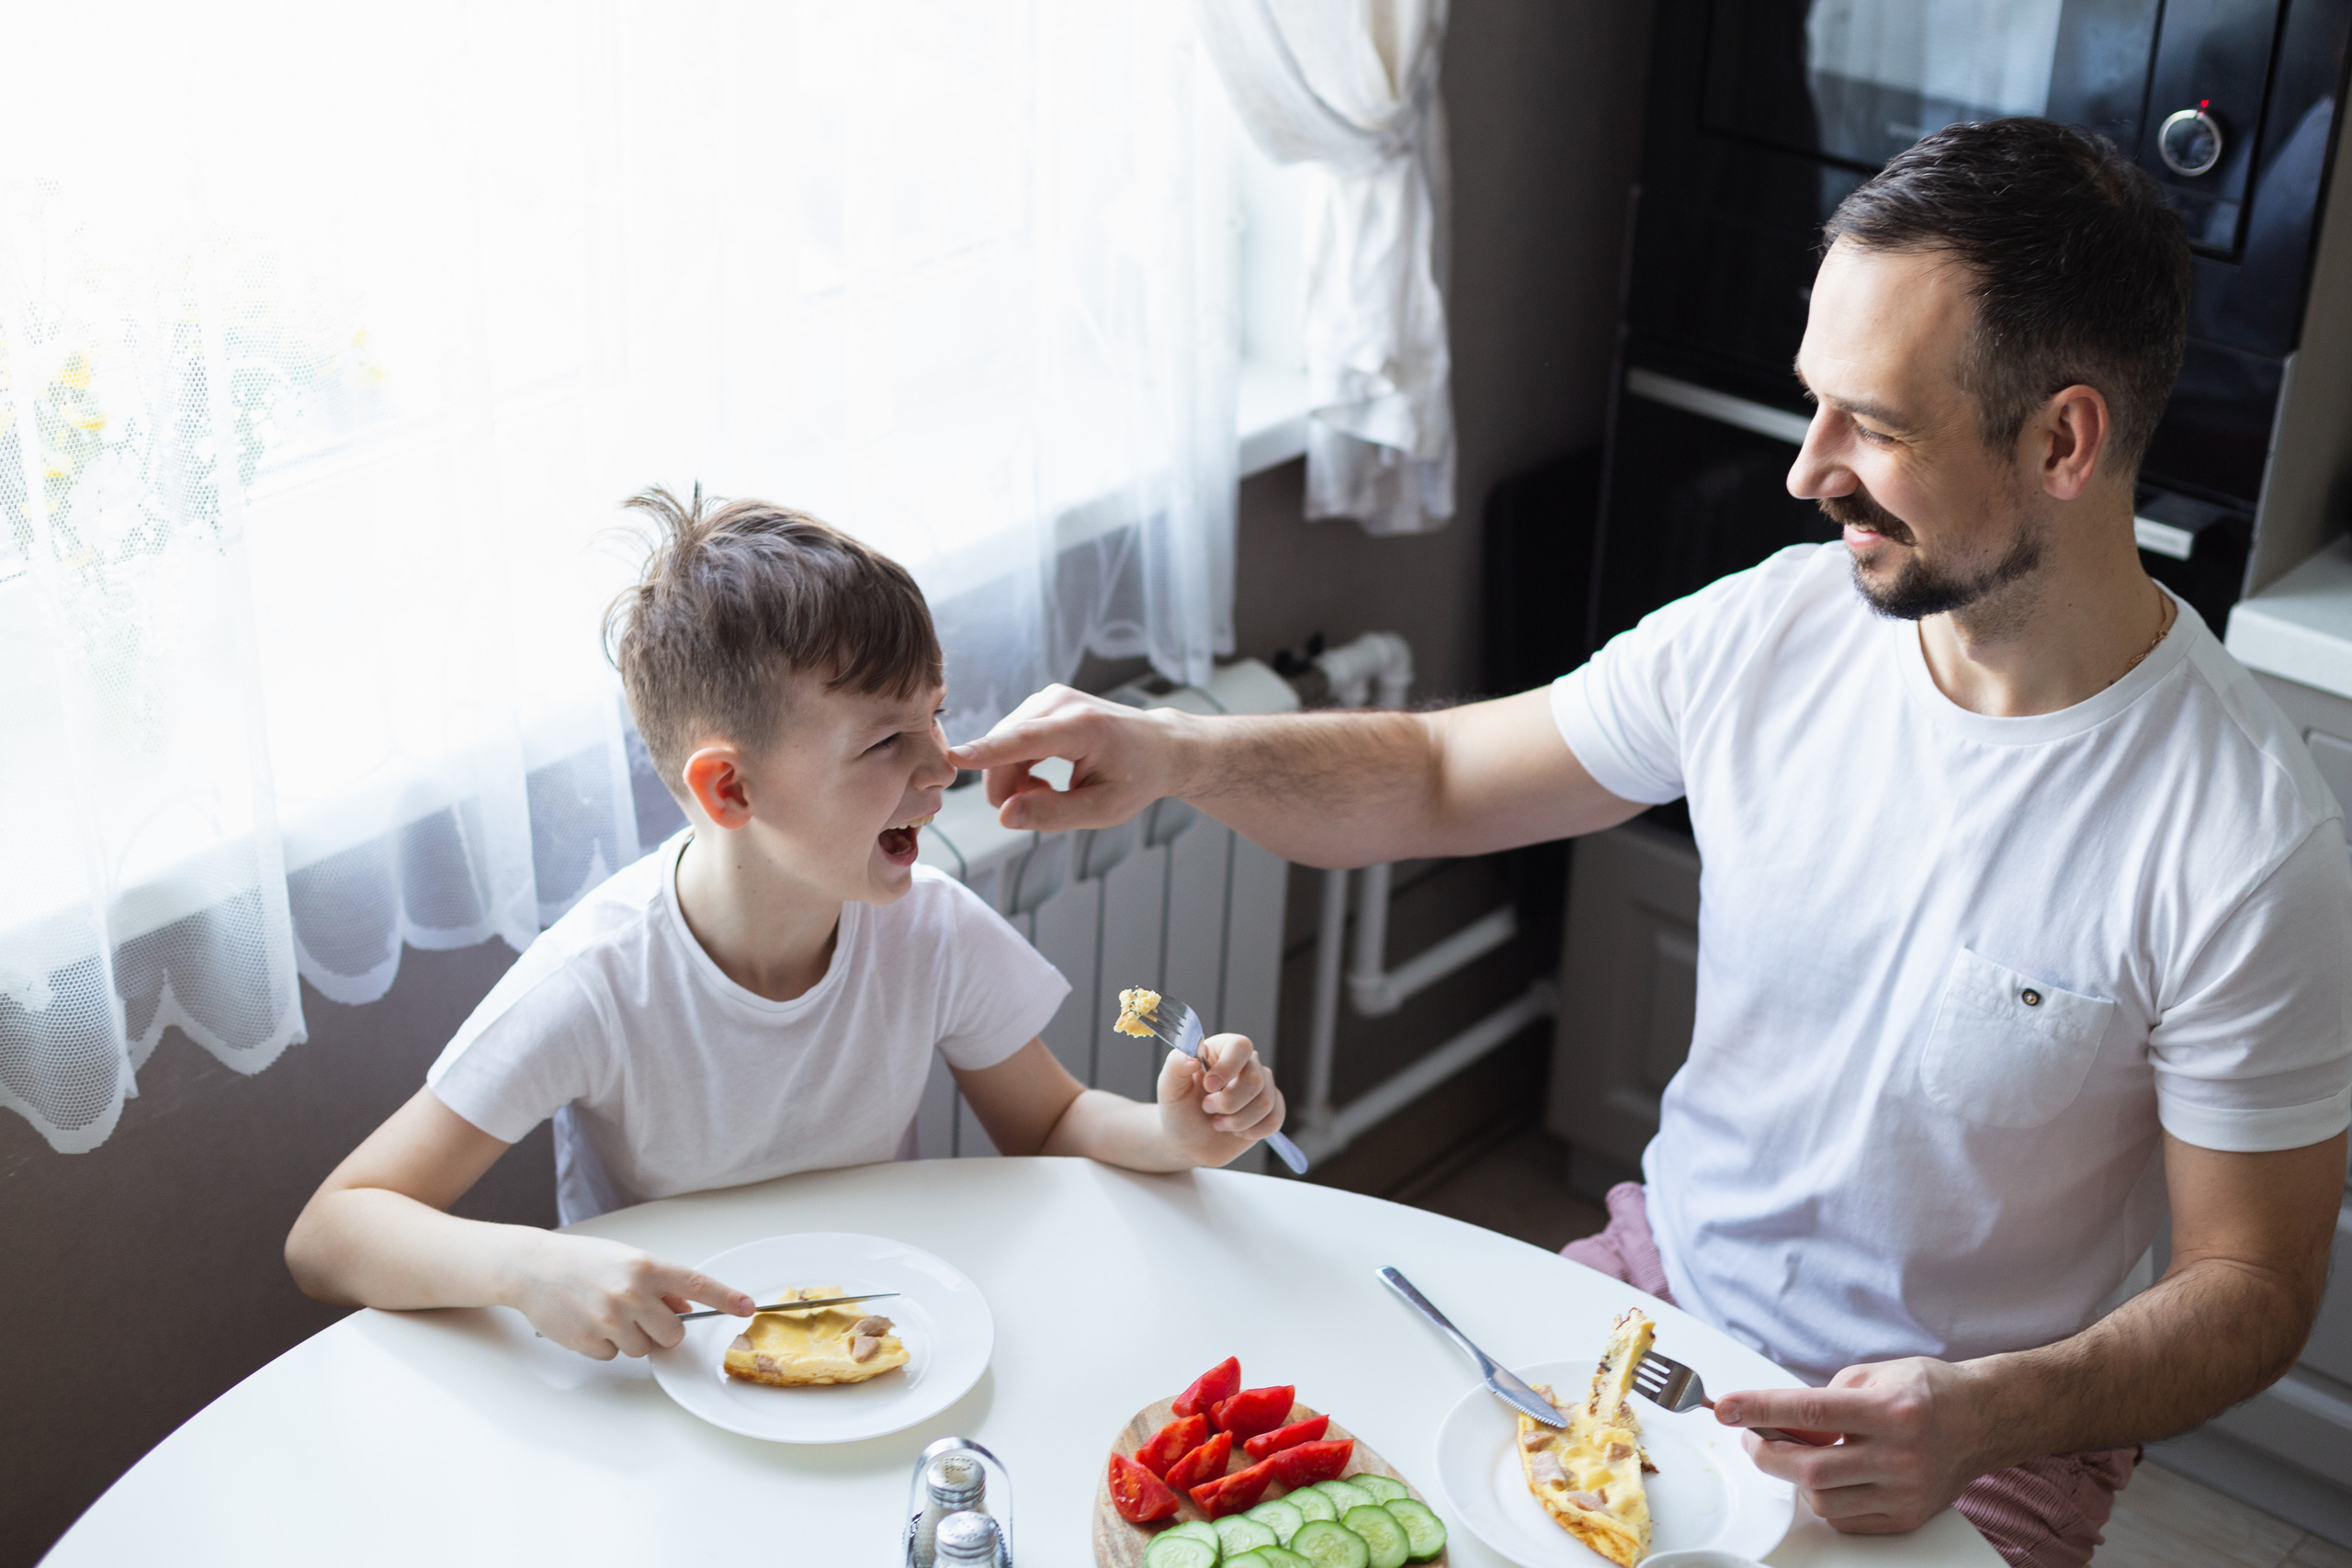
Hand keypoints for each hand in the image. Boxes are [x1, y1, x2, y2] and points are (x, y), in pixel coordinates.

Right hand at [503, 1231, 753, 1359]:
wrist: (533, 1268)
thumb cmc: (583, 1260)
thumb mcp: (627, 1260)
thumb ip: (660, 1283)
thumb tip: (685, 1305)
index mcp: (646, 1267)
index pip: (696, 1284)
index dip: (726, 1298)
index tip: (747, 1307)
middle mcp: (632, 1294)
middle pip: (674, 1332)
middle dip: (663, 1329)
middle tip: (640, 1314)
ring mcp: (611, 1321)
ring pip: (645, 1348)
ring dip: (633, 1337)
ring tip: (607, 1313)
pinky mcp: (591, 1342)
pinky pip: (615, 1355)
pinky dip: (607, 1344)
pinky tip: (589, 1323)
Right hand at [946, 684, 1185, 831]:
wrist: (1159, 747)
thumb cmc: (1135, 779)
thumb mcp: (1103, 810)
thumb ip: (1053, 814)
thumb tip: (1004, 816)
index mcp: (1083, 727)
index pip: (1025, 739)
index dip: (987, 752)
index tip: (953, 758)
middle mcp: (1061, 702)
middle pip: (1004, 749)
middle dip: (1008, 788)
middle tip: (1043, 807)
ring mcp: (1048, 698)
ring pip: (1001, 745)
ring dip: (1014, 778)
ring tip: (1051, 790)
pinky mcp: (1041, 702)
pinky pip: (1009, 739)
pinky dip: (1017, 765)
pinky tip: (1044, 777)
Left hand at [1157, 1032, 1284, 1167]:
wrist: (1187, 1143)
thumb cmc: (1178, 1111)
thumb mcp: (1169, 1089)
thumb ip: (1175, 1067)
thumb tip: (1192, 1056)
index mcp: (1221, 1051)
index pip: (1241, 1046)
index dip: (1228, 1067)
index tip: (1208, 1086)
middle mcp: (1246, 1065)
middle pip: (1255, 1079)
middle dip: (1228, 1103)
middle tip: (1207, 1108)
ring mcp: (1261, 1087)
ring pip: (1265, 1102)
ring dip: (1236, 1121)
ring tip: (1217, 1123)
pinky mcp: (1270, 1110)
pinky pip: (1275, 1119)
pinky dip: (1253, 1131)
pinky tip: (1236, 1131)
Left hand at [1716, 1358, 1995, 1533]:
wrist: (1981, 1421)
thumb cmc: (1926, 1392)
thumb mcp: (1873, 1375)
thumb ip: (1823, 1399)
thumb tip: (1776, 1421)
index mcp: (1890, 1411)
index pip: (1810, 1412)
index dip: (1760, 1409)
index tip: (1726, 1408)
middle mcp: (1899, 1456)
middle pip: (1809, 1468)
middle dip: (1765, 1452)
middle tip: (1752, 1436)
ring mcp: (1904, 1492)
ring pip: (1822, 1500)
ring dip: (1795, 1478)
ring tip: (1798, 1454)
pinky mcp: (1906, 1517)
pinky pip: (1844, 1519)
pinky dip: (1824, 1499)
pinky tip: (1830, 1476)